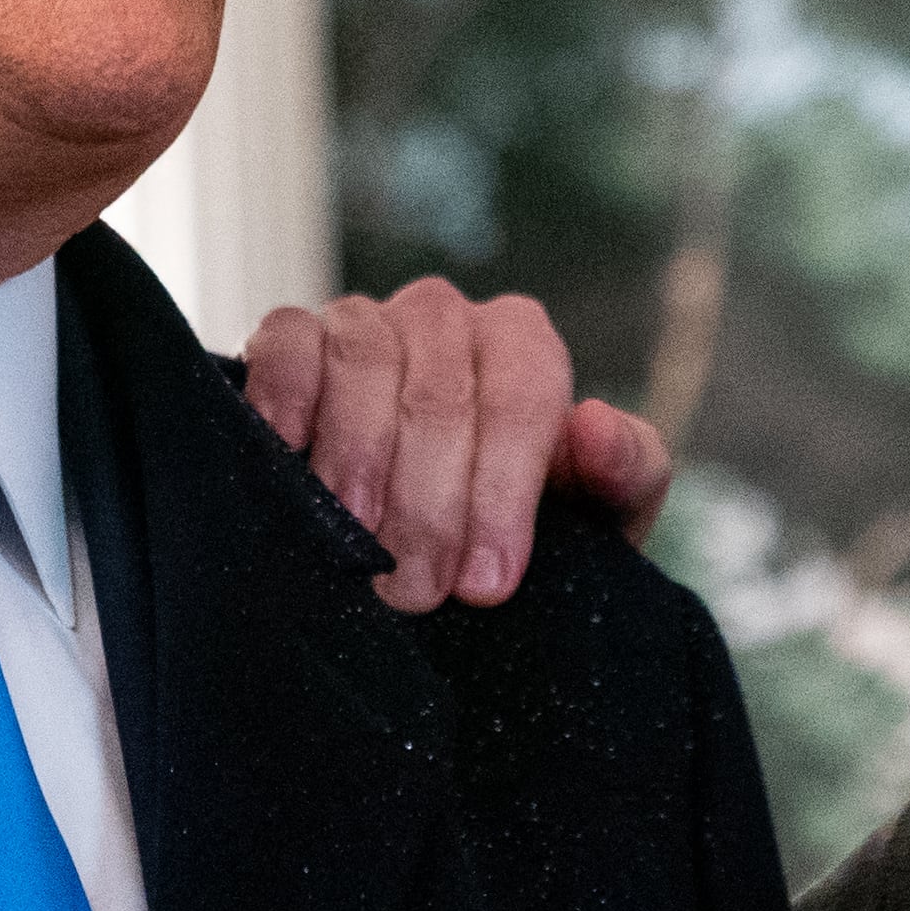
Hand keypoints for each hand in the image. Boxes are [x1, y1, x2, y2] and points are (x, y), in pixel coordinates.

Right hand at [241, 281, 675, 610]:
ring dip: (359, 459)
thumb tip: (596, 426)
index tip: (486, 583)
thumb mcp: (592, 518)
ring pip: (364, 363)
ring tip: (357, 541)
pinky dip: (286, 395)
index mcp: (521, 344)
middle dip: (430, 502)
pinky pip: (287, 344)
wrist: (427, 542)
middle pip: (440, 391)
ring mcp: (363, 321)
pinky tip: (287, 455)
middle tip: (417, 592)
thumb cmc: (514, 528)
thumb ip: (624, 472)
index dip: (503, 491)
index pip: (521, 394)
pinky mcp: (290, 337)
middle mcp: (444, 318)